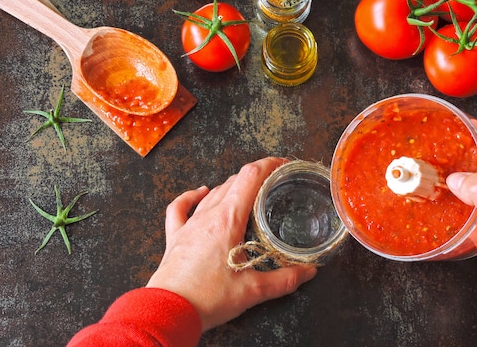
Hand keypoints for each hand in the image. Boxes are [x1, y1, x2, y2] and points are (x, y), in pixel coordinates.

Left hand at [146, 157, 317, 330]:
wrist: (169, 311)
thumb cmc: (207, 298)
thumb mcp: (254, 290)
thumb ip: (284, 279)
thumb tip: (307, 272)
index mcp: (229, 220)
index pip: (251, 177)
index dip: (268, 165)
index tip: (282, 164)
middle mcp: (208, 215)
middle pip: (233, 181)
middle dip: (255, 176)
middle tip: (272, 182)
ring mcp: (189, 225)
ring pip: (212, 193)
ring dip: (231, 187)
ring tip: (246, 191)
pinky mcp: (176, 237)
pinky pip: (181, 208)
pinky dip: (191, 196)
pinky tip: (199, 192)